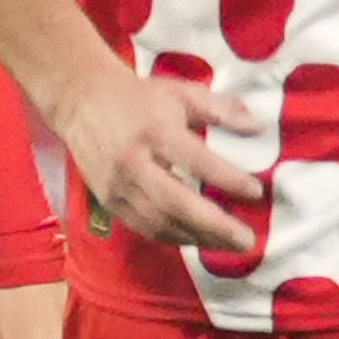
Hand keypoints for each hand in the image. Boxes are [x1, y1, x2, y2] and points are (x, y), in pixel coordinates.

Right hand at [45, 64, 263, 252]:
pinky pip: (145, 227)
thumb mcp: (180, 93)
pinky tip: (198, 239)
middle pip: (176, 202)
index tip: (255, 191)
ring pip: (160, 222)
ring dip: (198, 237)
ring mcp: (118, 185)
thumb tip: (257, 127)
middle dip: (214, 225)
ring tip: (229, 244)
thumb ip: (220, 110)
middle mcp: (134, 162)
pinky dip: (174, 237)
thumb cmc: (138, 97)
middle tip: (247, 239)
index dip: (226, 178)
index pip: (195, 159)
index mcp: (154, 130)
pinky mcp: (109, 201)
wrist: (81, 100)